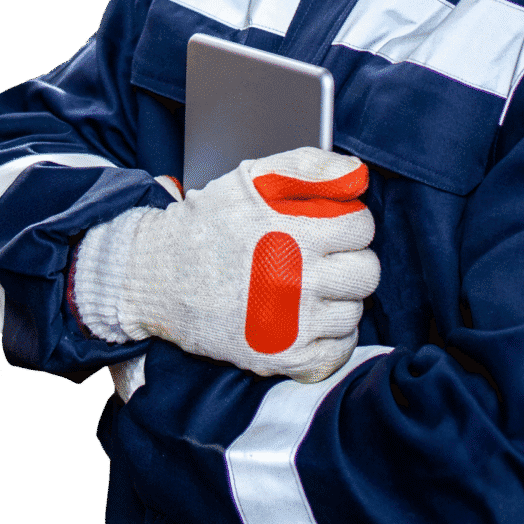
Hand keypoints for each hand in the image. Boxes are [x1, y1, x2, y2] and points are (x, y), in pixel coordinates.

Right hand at [78, 148, 378, 382]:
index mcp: (296, 233)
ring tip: (312, 287)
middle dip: (350, 260)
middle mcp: (297, 280)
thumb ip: (309, 166)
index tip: (331, 227)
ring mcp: (290, 324)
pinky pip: (336, 352)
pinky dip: (330, 338)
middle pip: (366, 272)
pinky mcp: (279, 357)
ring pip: (354, 312)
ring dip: (339, 298)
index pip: (362, 227)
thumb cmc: (207, 222)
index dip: (349, 222)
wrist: (157, 276)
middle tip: (326, 258)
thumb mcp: (253, 177)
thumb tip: (358, 175)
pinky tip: (311, 320)